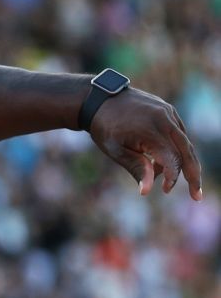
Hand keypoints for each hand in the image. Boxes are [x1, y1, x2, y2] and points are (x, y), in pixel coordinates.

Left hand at [89, 87, 203, 200]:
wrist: (101, 100)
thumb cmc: (105, 128)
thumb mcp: (115, 150)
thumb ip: (135, 167)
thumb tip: (146, 191)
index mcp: (151, 130)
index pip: (171, 158)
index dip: (172, 177)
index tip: (165, 190)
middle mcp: (165, 119)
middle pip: (187, 151)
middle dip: (193, 175)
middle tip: (197, 196)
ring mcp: (169, 113)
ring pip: (184, 143)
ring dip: (181, 163)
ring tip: (164, 179)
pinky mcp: (169, 111)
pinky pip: (178, 134)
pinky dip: (174, 149)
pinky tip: (159, 162)